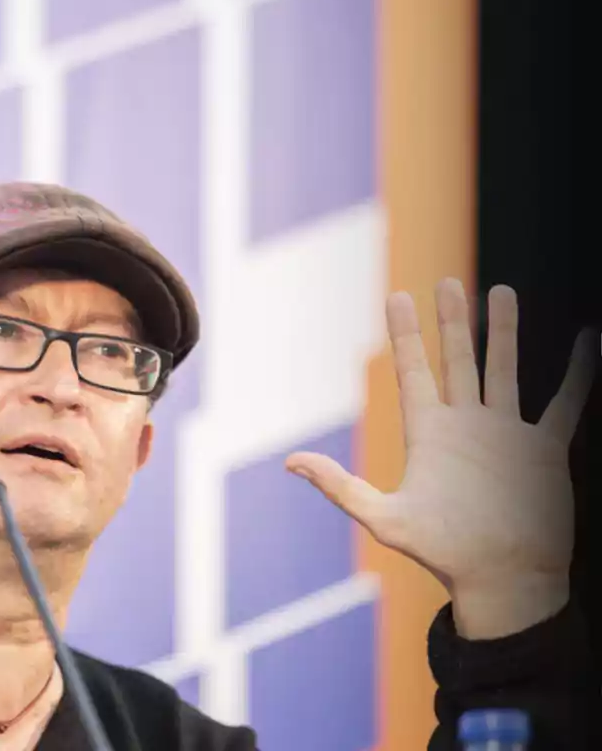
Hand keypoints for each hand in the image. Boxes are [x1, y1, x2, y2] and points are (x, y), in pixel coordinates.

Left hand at [285, 278, 594, 638]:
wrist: (503, 581)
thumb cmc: (443, 554)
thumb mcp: (385, 518)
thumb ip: (340, 487)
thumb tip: (289, 462)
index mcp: (429, 434)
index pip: (414, 371)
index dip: (405, 334)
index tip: (397, 295)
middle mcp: (466, 426)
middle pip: (457, 360)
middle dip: (453, 321)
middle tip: (448, 281)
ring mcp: (506, 435)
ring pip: (504, 370)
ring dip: (503, 333)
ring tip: (501, 291)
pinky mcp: (544, 451)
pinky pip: (564, 404)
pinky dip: (576, 375)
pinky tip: (584, 341)